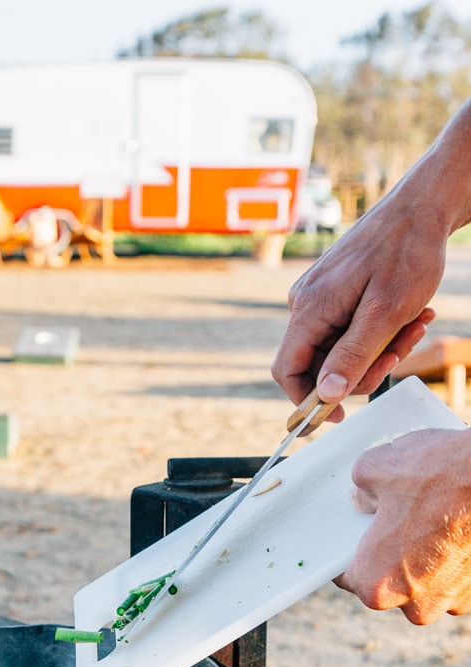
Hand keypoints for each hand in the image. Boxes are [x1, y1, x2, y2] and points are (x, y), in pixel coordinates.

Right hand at [272, 195, 444, 417]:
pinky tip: (408, 315)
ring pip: (340, 348)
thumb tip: (326, 396)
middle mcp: (305, 303)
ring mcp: (320, 298)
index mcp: (309, 308)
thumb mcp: (385, 313)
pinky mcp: (335, 293)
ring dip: (379, 348)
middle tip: (400, 352)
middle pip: (319, 363)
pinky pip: (350, 329)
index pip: (288, 370)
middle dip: (362, 367)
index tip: (337, 416)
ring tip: (414, 324)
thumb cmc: (406, 251)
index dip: (308, 400)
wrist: (421, 206)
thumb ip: (352, 356)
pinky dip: (379, 331)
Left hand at [336, 428, 470, 622]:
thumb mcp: (377, 468)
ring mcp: (450, 601)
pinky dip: (449, 557)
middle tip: (394, 519)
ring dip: (421, 557)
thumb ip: (361, 490)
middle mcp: (414, 605)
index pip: (346, 576)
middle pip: (387, 582)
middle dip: (387, 553)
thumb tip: (364, 499)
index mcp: (376, 584)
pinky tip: (452, 528)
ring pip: (422, 582)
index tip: (353, 538)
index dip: (347, 552)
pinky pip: (452, 577)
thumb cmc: (439, 475)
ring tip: (428, 519)